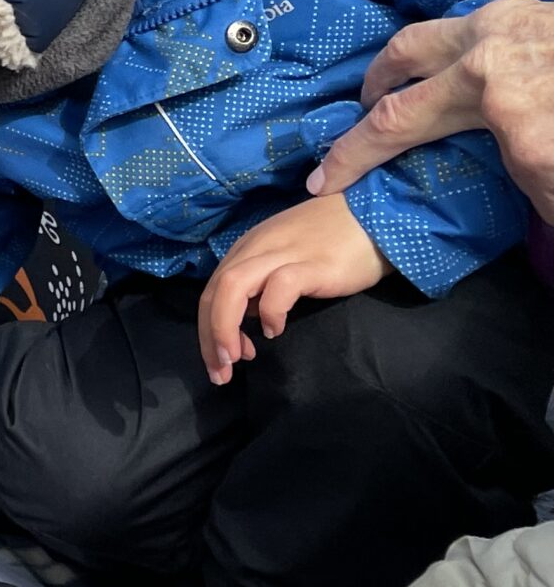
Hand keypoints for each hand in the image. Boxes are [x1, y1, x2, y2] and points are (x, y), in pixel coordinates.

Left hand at [196, 193, 386, 386]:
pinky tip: (276, 330)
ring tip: (235, 359)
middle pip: (215, 292)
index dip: (209, 327)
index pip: (213, 290)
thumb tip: (247, 316)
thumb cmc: (335, 240)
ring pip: (233, 287)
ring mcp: (283, 253)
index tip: (220, 358)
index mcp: (249, 248)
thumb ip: (262, 282)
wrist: (377, 214)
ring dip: (225, 328)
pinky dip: (269, 311)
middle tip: (220, 373)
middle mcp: (257, 248)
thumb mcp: (286, 257)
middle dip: (209, 336)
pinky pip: (278, 286)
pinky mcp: (313, 263)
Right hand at [309, 0, 553, 217]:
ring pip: (437, 32)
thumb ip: (506, 170)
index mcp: (499, 104)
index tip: (322, 181)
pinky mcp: (538, 11)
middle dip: (375, 84)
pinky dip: (464, 46)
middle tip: (363, 106)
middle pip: (404, 58)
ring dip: (413, 58)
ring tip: (408, 80)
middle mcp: (491, 57)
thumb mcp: (552, 182)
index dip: (350, 159)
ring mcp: (515, 25)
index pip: (398, 127)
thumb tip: (481, 158)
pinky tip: (477, 66)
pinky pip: (480, 25)